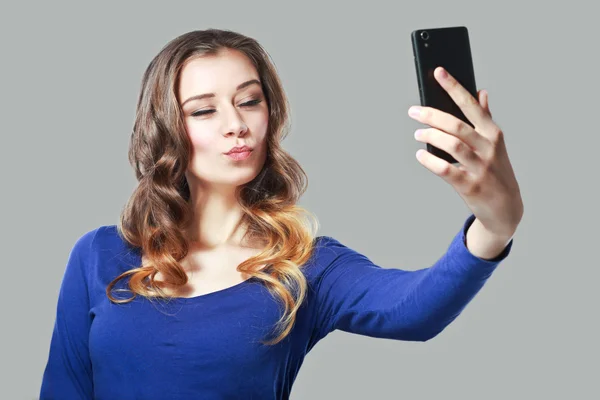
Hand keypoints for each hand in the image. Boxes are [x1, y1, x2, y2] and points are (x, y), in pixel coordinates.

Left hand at [409, 67, 522, 239]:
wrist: (506, 208)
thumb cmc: (496, 171)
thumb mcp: (495, 144)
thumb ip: (485, 118)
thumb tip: (481, 92)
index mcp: (493, 133)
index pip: (471, 104)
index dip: (454, 87)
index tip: (439, 72)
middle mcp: (488, 147)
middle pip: (456, 125)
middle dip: (432, 115)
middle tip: (413, 111)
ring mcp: (480, 167)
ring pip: (452, 145)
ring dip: (431, 137)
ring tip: (418, 134)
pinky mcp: (470, 186)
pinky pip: (445, 169)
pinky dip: (430, 161)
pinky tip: (420, 156)